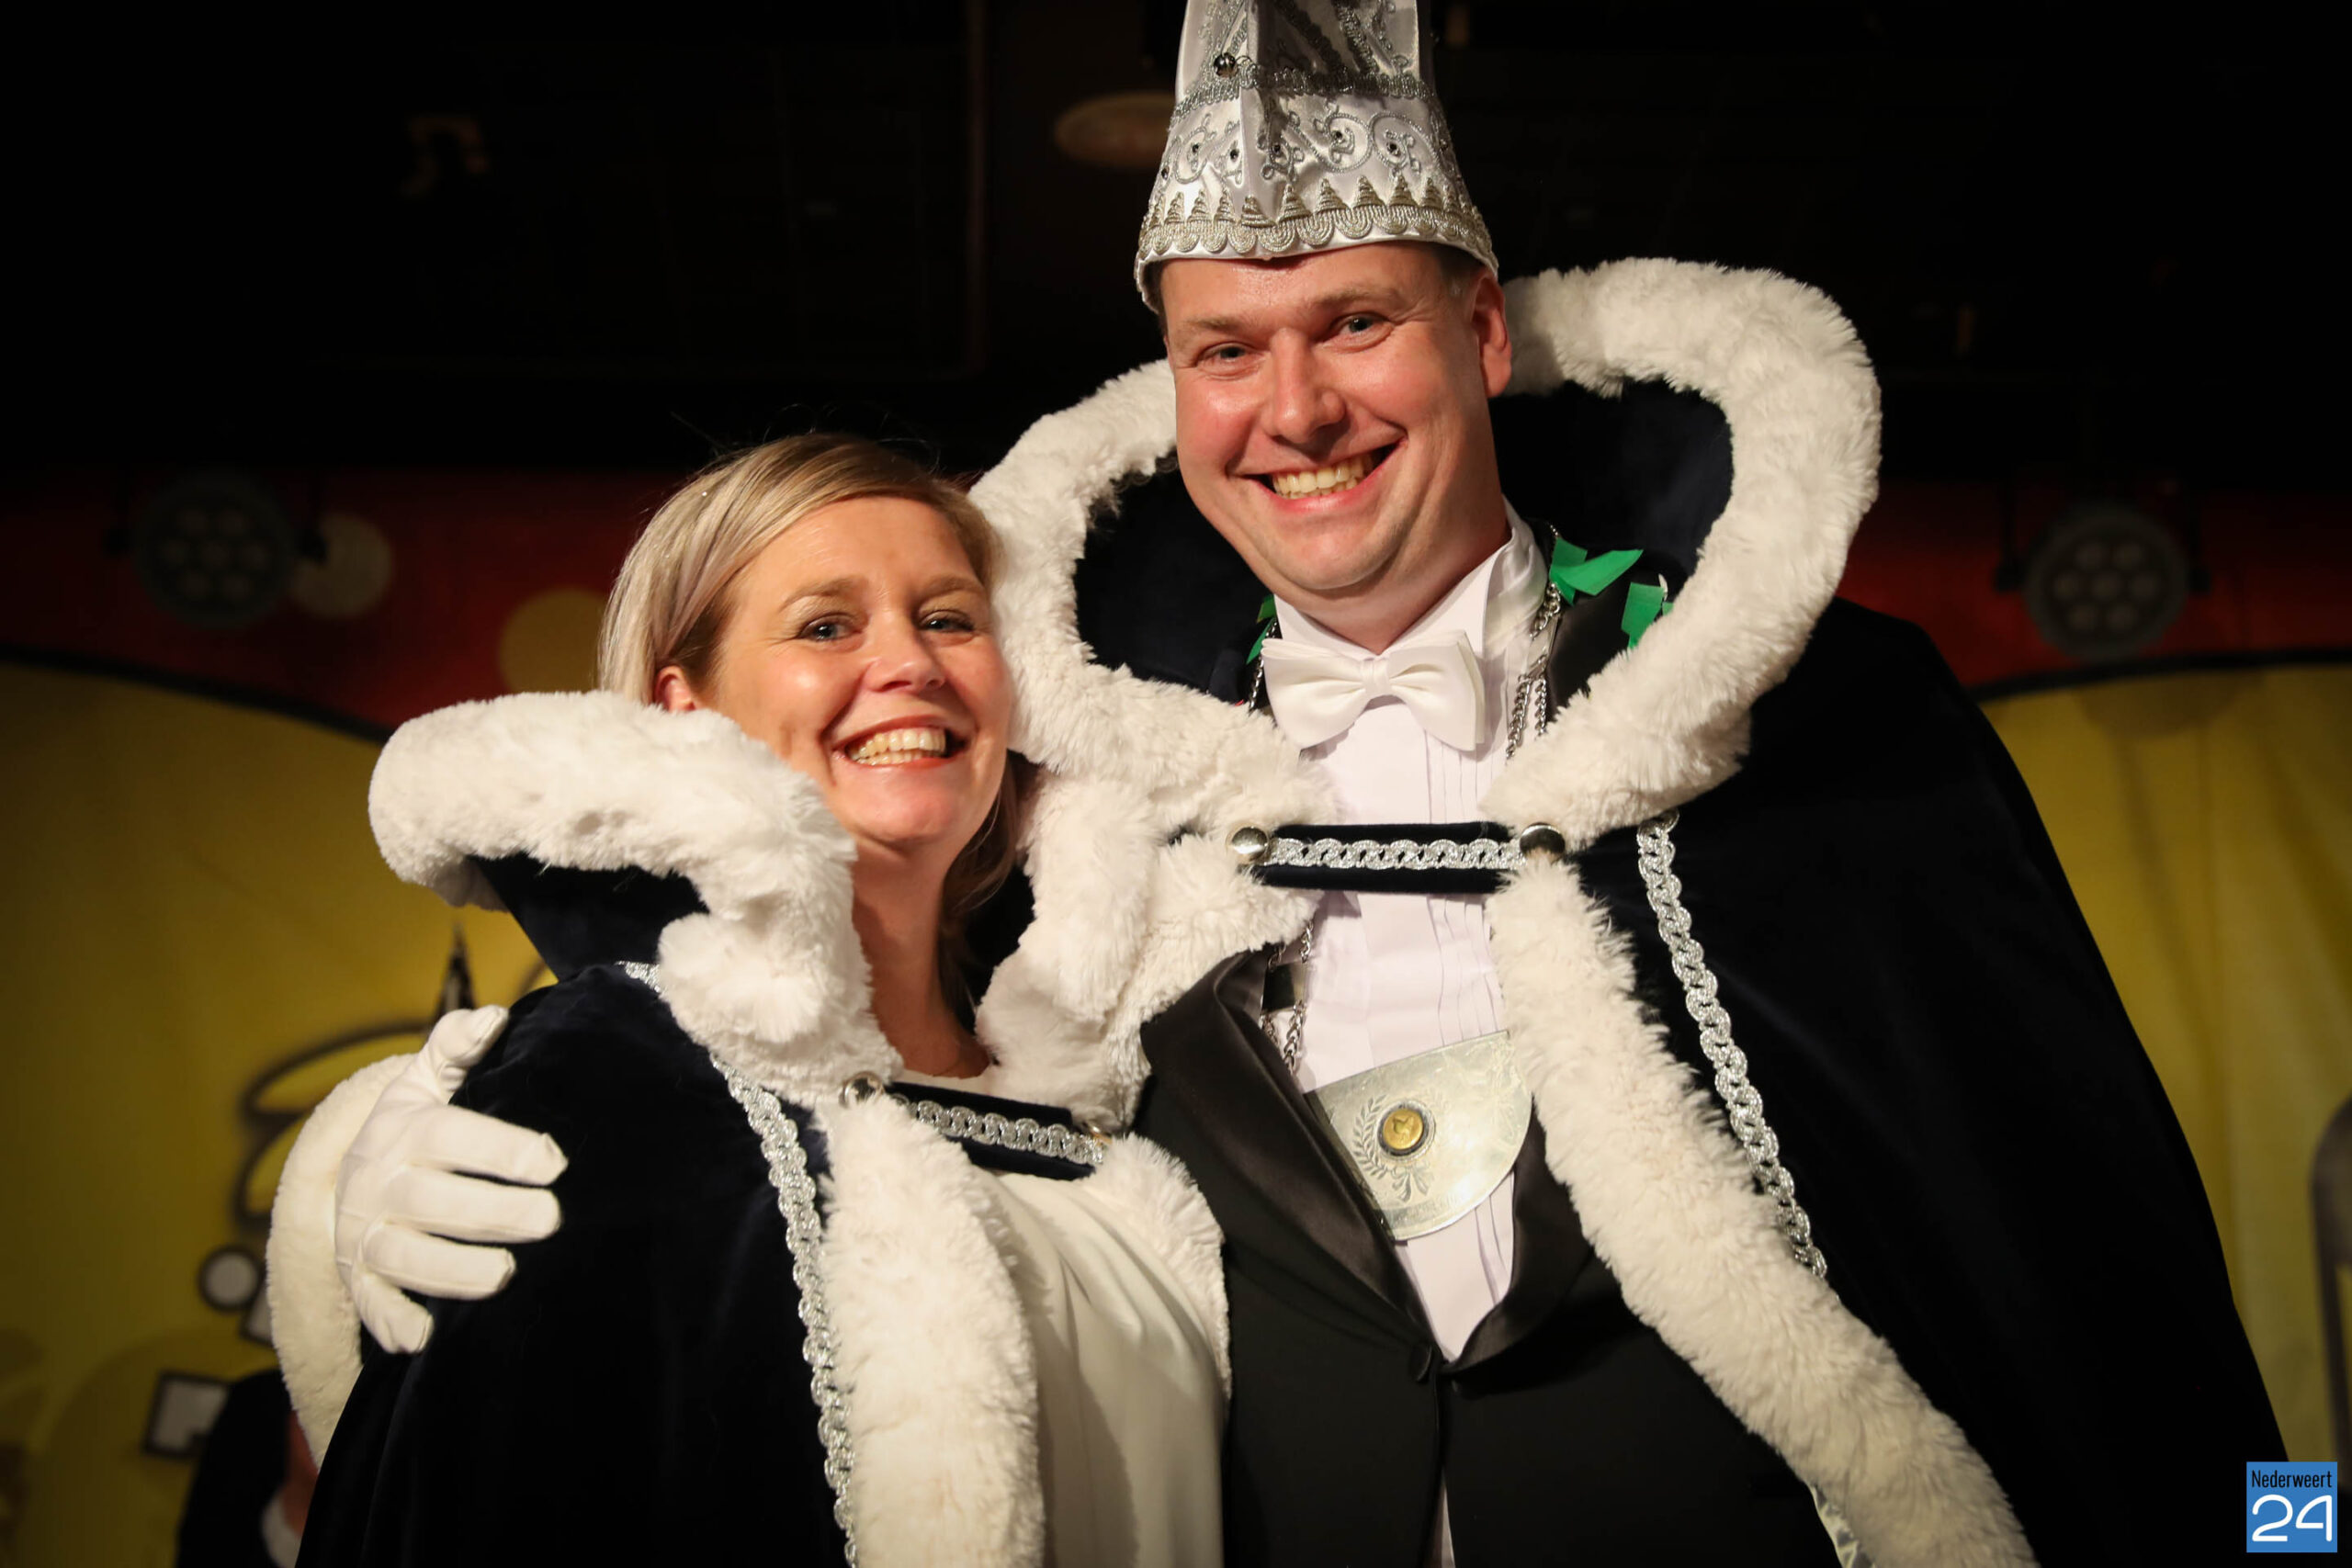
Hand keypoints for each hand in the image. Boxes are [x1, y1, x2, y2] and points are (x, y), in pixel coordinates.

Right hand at [333, 1005, 566, 1351]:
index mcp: (401, 1131)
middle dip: (491, 1213)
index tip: (553, 1161)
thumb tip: (494, 1017)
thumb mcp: (426, 1080)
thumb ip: (456, 1047)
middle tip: (551, 1221)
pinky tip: (425, 1337)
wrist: (347, 1176)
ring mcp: (364, 1235)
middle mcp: (376, 1184)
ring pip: (401, 1257)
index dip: (499, 1149)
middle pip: (429, 1201)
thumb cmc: (413, 1125)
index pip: (447, 1136)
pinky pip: (369, 1305)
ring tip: (504, 1275)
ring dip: (451, 1271)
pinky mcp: (358, 1279)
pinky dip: (392, 1322)